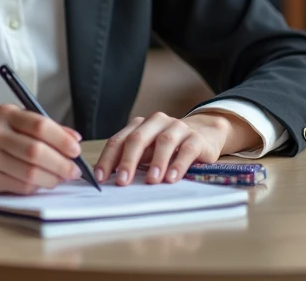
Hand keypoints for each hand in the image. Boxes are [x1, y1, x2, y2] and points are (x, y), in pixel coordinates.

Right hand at [0, 104, 82, 193]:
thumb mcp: (19, 124)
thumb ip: (47, 129)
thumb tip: (74, 139)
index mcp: (6, 114)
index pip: (39, 125)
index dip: (62, 140)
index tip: (76, 150)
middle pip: (35, 151)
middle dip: (61, 164)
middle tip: (74, 171)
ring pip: (29, 173)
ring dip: (51, 179)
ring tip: (60, 178)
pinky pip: (20, 186)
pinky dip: (36, 187)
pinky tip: (42, 183)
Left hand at [94, 112, 247, 185]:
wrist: (204, 133)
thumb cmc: (168, 147)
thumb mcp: (147, 151)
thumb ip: (131, 160)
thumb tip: (108, 181)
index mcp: (139, 125)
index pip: (118, 141)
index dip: (108, 159)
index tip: (101, 178)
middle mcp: (156, 122)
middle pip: (137, 138)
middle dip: (128, 161)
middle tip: (122, 182)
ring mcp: (177, 128)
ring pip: (163, 141)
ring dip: (156, 162)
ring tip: (151, 181)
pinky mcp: (196, 138)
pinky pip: (186, 150)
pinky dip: (178, 164)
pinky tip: (172, 178)